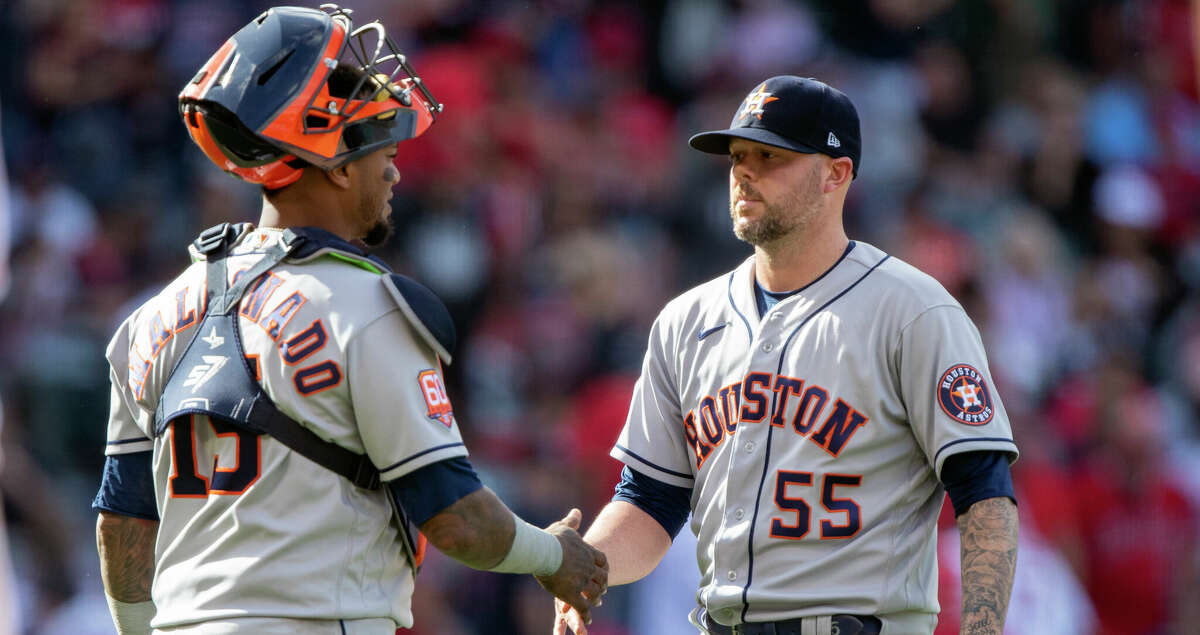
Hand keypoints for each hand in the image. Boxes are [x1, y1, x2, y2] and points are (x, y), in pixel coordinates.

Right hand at [534, 509, 607, 628]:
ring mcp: (581, 581)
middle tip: (602, 590)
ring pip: (595, 593)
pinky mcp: (571, 594)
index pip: (602, 560)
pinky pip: (583, 607)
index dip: (603, 567)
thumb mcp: (563, 527)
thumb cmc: (549, 538)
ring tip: (596, 604)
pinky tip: (587, 618)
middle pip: (602, 577)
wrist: (541, 550)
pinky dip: (587, 614)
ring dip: (596, 599)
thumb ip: (572, 521)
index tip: (602, 571)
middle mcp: (588, 567)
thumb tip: (577, 511)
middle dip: (602, 584)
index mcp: (587, 552)